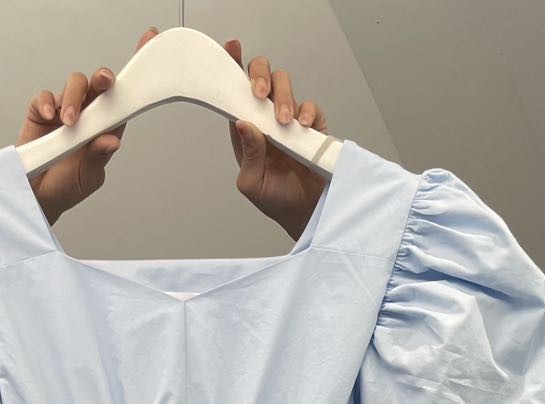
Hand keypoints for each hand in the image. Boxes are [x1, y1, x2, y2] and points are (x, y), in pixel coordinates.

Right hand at [19, 29, 157, 224]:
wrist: (38, 197)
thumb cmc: (67, 185)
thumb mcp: (88, 177)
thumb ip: (97, 157)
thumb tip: (111, 141)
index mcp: (106, 126)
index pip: (124, 97)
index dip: (136, 71)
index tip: (148, 42)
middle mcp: (88, 114)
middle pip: (99, 83)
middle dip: (103, 78)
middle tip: (104, 83)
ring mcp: (65, 110)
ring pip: (75, 85)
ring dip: (73, 100)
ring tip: (69, 123)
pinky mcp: (42, 112)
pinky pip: (44, 97)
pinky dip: (47, 103)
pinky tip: (50, 117)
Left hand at [223, 42, 327, 241]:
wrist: (303, 212)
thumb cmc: (274, 199)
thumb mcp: (252, 182)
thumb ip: (248, 153)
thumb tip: (243, 123)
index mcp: (246, 129)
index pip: (236, 93)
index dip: (233, 68)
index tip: (232, 49)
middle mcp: (265, 118)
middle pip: (262, 77)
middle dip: (260, 77)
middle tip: (260, 94)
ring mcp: (289, 119)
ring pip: (284, 85)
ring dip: (283, 98)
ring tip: (283, 122)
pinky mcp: (312, 125)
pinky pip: (310, 106)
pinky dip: (307, 112)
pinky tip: (302, 127)